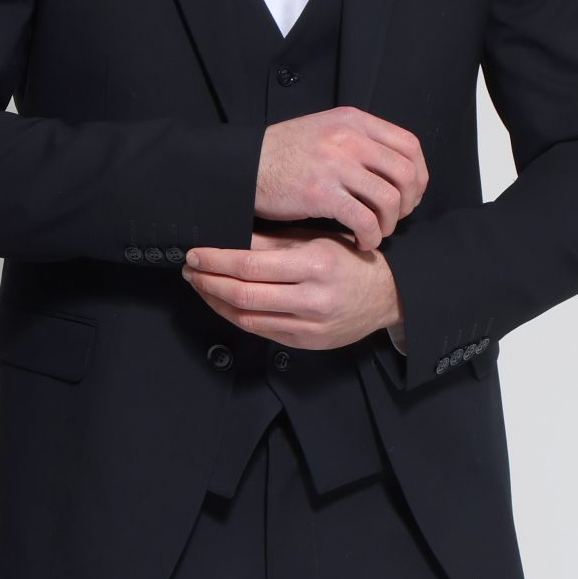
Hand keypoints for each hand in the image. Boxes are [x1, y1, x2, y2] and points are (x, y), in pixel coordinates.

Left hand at [181, 222, 404, 350]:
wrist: (387, 296)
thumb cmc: (350, 261)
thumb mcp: (316, 240)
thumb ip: (275, 240)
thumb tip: (230, 236)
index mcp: (315, 264)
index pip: (251, 263)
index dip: (216, 260)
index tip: (196, 252)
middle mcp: (312, 298)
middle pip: (243, 293)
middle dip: (208, 281)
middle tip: (190, 269)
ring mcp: (308, 325)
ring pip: (246, 316)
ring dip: (215, 300)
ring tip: (200, 284)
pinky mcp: (305, 342)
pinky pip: (260, 330)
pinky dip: (234, 316)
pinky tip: (222, 303)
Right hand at [254, 106, 426, 251]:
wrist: (243, 166)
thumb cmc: (283, 154)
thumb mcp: (325, 131)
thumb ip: (358, 141)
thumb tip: (393, 167)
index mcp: (354, 121)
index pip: (409, 145)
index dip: (419, 175)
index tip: (410, 194)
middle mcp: (349, 138)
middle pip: (405, 174)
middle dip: (408, 203)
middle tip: (395, 218)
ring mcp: (335, 165)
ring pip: (389, 199)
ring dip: (389, 223)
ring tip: (376, 232)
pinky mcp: (320, 193)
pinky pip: (363, 220)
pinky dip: (369, 236)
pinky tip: (360, 241)